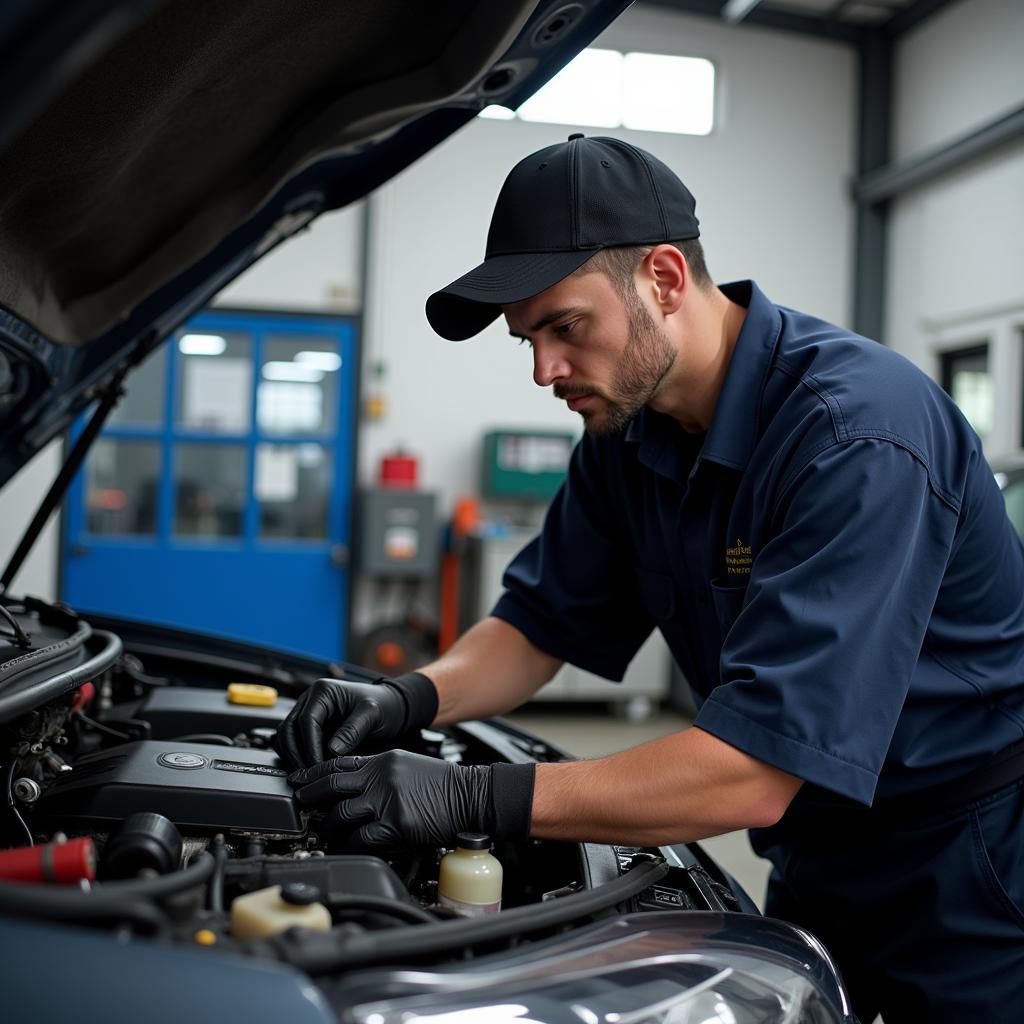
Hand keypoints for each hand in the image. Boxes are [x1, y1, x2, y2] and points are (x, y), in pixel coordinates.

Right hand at [275, 672, 437, 770]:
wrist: (390, 705)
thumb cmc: (384, 705)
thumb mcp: (373, 714)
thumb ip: (353, 730)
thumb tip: (331, 750)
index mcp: (323, 691)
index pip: (306, 721)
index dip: (309, 746)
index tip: (318, 766)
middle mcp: (310, 700)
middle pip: (288, 729)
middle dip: (296, 753)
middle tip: (310, 775)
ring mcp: (308, 712)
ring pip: (286, 736)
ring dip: (293, 756)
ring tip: (309, 775)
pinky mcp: (310, 726)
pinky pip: (294, 741)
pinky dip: (297, 755)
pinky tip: (311, 769)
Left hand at [289, 750, 535, 848]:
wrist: (471, 795)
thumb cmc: (443, 784)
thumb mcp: (407, 765)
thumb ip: (379, 772)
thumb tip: (350, 784)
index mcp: (383, 760)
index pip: (338, 763)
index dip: (313, 773)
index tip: (297, 780)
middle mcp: (382, 777)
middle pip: (332, 786)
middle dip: (309, 797)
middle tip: (299, 805)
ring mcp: (388, 800)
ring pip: (341, 814)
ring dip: (328, 827)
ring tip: (323, 832)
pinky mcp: (397, 824)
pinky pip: (361, 837)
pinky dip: (349, 844)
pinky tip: (346, 846)